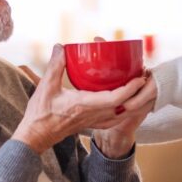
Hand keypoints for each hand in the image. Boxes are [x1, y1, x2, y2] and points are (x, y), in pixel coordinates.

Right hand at [13, 45, 148, 154]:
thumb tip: (60, 46)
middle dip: (137, 94)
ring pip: (121, 115)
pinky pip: (114, 120)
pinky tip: (125, 106)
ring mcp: (94, 122)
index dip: (130, 88)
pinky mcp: (91, 125)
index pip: (115, 98)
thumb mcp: (46, 86)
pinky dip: (123, 113)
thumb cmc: (40, 113)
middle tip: (144, 79)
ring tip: (141, 91)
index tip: (139, 78)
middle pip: (124, 106)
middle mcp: (93, 115)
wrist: (37, 135)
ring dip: (134, 104)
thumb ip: (55, 65)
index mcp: (85, 104)